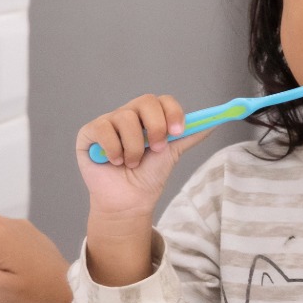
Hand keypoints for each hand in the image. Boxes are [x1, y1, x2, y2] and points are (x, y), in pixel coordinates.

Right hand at [76, 94, 209, 285]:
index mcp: (149, 117)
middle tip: (156, 149)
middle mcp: (128, 115)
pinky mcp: (89, 134)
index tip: (178, 132)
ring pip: (125, 118)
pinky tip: (114, 161)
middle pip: (145, 101)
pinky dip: (113, 149)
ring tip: (132, 164)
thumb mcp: (172, 154)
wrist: (129, 202)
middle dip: (156, 127)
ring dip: (134, 147)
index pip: (162, 100)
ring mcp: (108, 122)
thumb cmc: (148, 177)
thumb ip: (189, 136)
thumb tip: (212, 122)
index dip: (172, 112)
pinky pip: (103, 129)